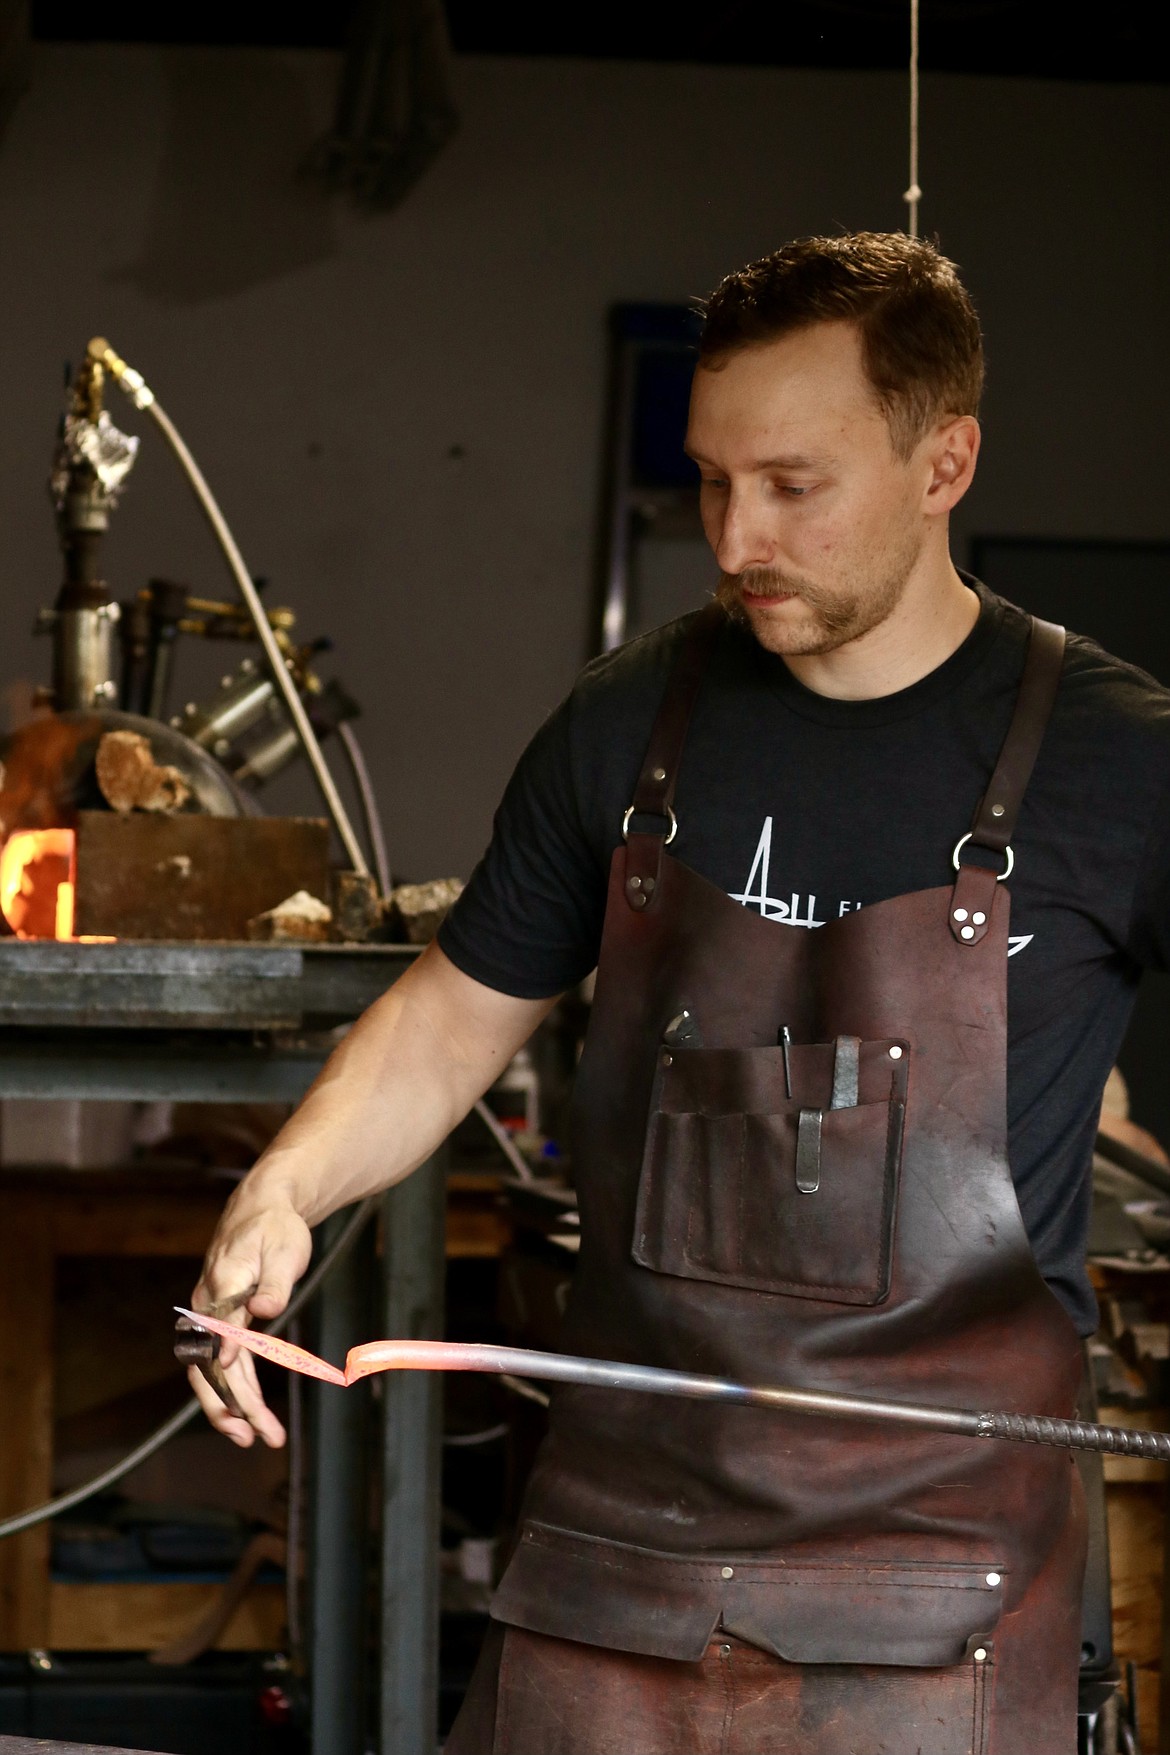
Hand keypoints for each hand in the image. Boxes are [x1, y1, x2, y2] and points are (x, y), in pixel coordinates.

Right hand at [189, 1192, 312, 1448]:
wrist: (262, 1210)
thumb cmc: (275, 1228)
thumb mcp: (284, 1249)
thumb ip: (275, 1283)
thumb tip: (266, 1310)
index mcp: (222, 1284)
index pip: (217, 1329)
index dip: (224, 1359)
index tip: (237, 1386)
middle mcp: (208, 1306)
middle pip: (207, 1364)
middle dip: (227, 1404)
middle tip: (250, 1436)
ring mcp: (211, 1317)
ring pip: (215, 1372)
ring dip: (235, 1406)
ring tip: (260, 1437)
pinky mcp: (223, 1324)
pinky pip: (227, 1364)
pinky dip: (240, 1390)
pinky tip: (253, 1413)